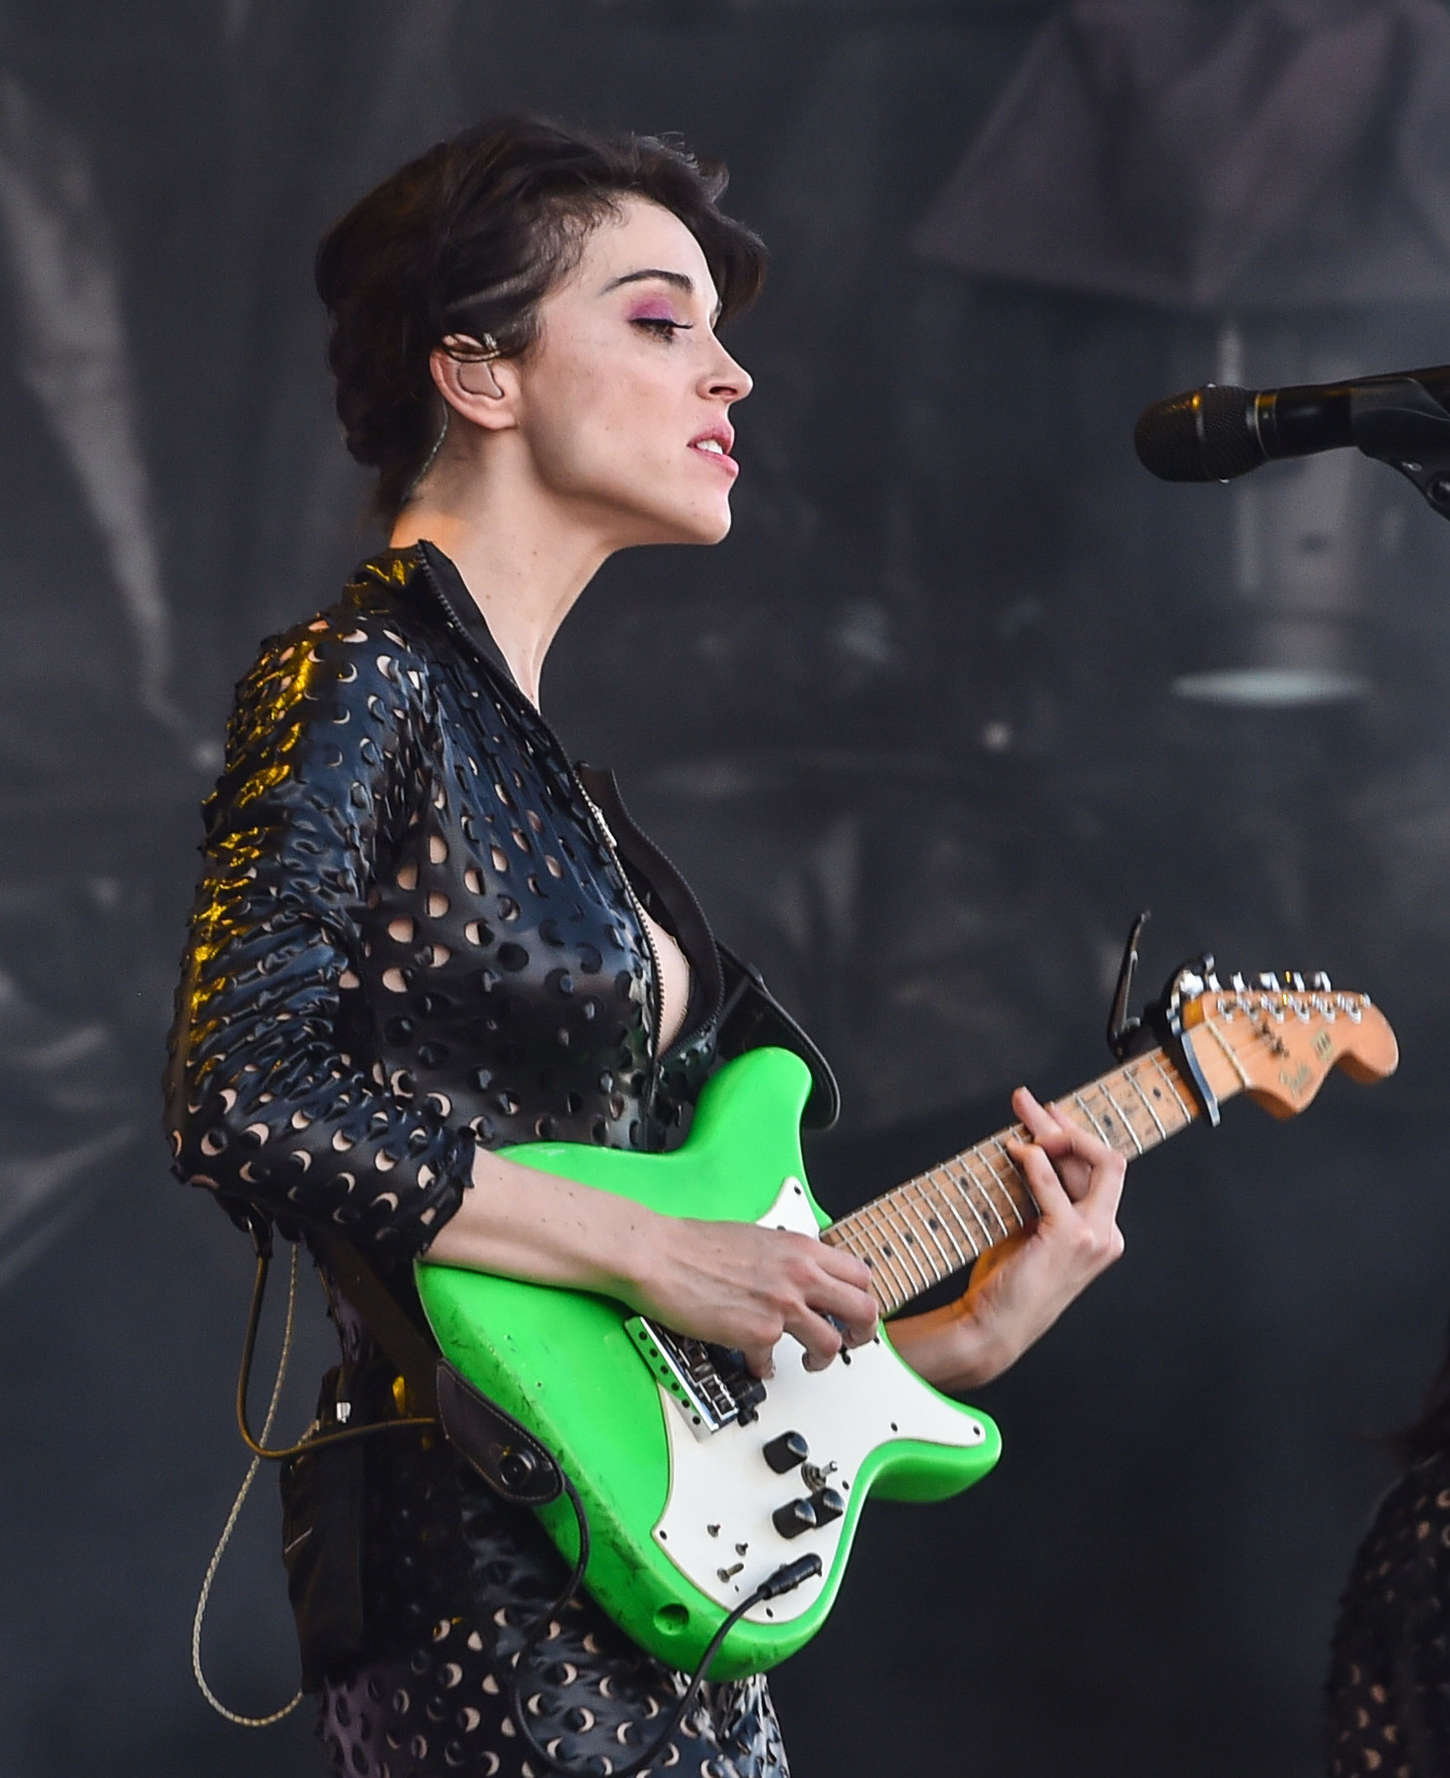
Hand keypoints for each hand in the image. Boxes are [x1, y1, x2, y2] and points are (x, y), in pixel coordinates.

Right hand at [629, 1217, 879, 1379]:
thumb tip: (800, 1278)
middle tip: (851, 1341)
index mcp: (801, 1248)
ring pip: (833, 1343)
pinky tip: (757, 1363)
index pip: (859, 1274)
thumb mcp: (758, 1238)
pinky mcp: (758, 1334)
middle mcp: (799, 1275)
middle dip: (863, 1333)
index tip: (855, 1310)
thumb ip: (788, 1259)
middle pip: (862, 1309)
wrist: (660, 1255)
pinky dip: (766, 1368)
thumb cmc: (695, 1245)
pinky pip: (776, 1362)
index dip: (863, 1298)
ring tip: (809, 1360)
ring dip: (823, 1358)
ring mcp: (782, 1306)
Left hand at [888, 1085, 1125, 1391]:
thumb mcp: (1032, 1231)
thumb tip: (1030, 1149)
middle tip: (1027, 1102)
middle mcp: (1106, 1235)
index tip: (1046, 1117)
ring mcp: (1093, 1237)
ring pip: (1090, 1162)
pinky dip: (1033, 1160)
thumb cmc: (1008, 1282)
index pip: (1101, 1172)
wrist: (993, 1327)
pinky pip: (1052, 1182)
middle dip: (1066, 1125)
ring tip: (1020, 1117)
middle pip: (1105, 1160)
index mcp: (1102, 1234)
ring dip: (1050, 1132)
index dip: (1075, 1138)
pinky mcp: (1068, 1237)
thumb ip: (1042, 1197)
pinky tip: (1015, 1152)